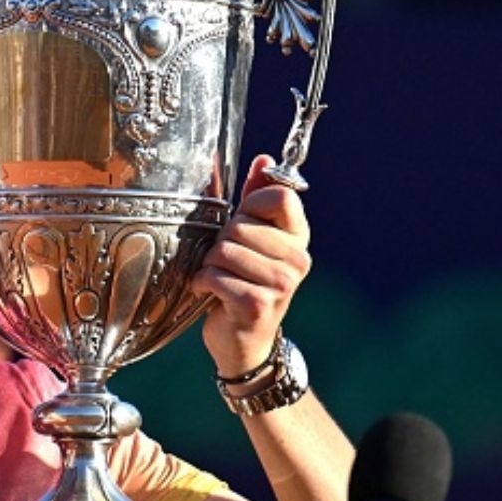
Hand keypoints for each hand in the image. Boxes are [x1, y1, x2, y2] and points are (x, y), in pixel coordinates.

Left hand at [190, 154, 310, 377]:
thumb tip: (265, 159)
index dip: (250, 204)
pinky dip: (202, 284)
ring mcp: (282, 283)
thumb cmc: (244, 282)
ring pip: (224, 251)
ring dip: (209, 265)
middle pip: (241, 224)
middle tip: (226, 263)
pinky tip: (211, 294)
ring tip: (218, 278)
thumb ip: (256, 199)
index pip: (279, 195)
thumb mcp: (251, 238)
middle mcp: (298, 259)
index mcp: (298, 237)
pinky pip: (214, 276)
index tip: (242, 222)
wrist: (244, 341)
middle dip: (220, 242)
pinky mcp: (258, 304)